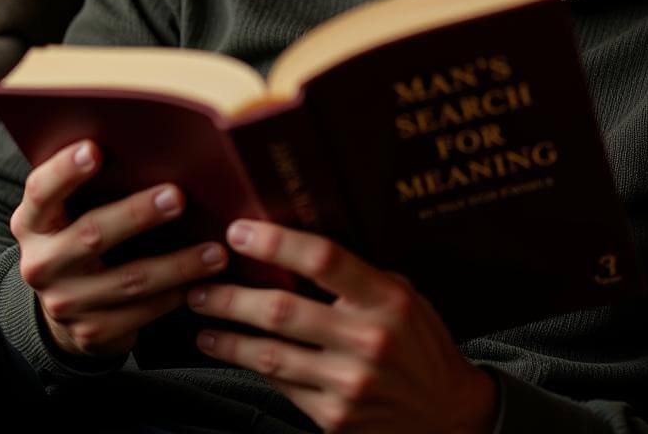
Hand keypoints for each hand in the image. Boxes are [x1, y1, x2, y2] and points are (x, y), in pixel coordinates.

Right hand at [10, 138, 228, 358]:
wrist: (68, 306)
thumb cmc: (83, 234)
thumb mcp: (73, 210)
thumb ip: (97, 185)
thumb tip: (153, 147)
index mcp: (33, 222)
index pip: (42, 191)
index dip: (65, 170)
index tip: (95, 149)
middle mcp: (41, 263)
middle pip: (91, 234)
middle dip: (138, 214)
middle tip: (178, 197)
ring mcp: (64, 302)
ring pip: (129, 280)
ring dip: (177, 264)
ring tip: (216, 251)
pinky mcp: (92, 332)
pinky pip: (142, 313)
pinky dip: (176, 295)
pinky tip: (204, 283)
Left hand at [187, 220, 496, 432]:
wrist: (447, 416)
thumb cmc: (420, 344)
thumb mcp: (403, 297)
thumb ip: (358, 279)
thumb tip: (296, 251)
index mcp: (386, 299)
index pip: (323, 259)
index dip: (275, 242)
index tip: (239, 232)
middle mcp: (366, 339)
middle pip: (282, 310)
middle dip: (231, 296)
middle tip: (200, 283)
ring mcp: (348, 383)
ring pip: (269, 354)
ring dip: (227, 335)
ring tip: (202, 318)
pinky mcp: (333, 417)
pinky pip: (280, 384)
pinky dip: (250, 365)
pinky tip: (231, 351)